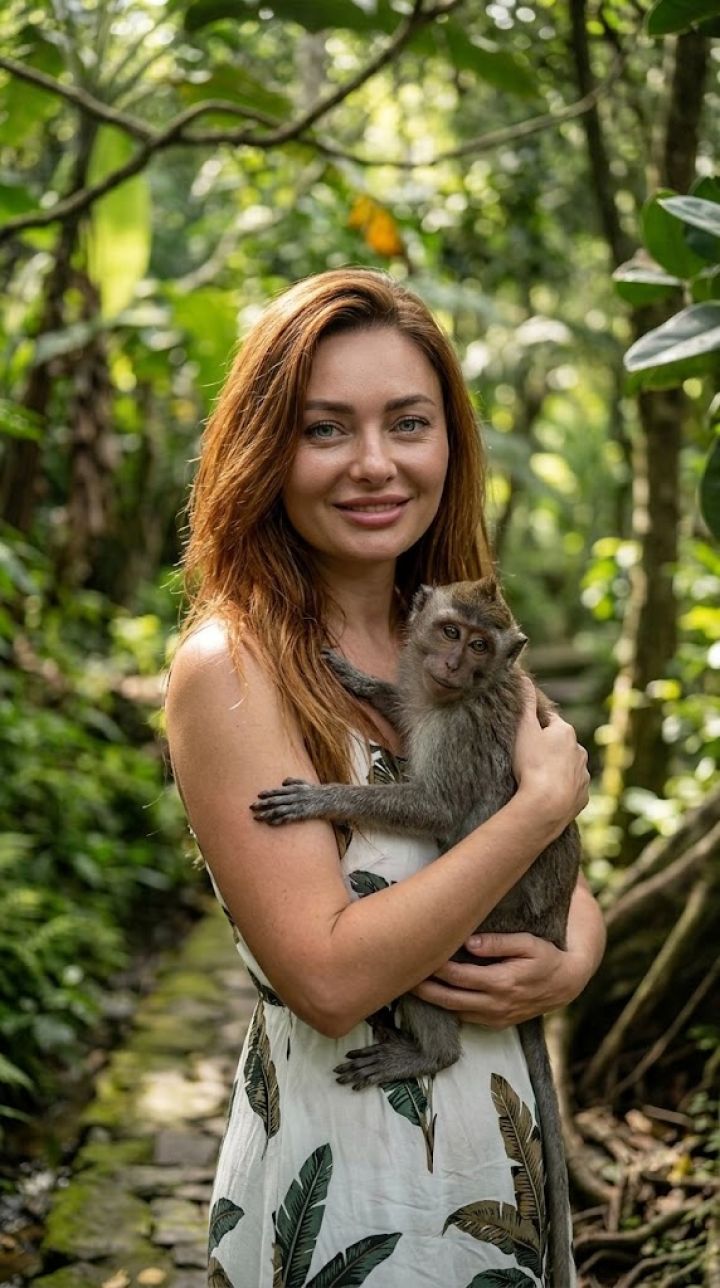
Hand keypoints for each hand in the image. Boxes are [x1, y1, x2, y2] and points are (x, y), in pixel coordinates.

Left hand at [411, 931, 592, 1028]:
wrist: (567, 983)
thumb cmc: (546, 956)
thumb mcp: (528, 943)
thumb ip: (498, 943)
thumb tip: (468, 942)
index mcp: (501, 982)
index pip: (458, 976)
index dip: (435, 966)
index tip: (417, 954)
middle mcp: (496, 1004)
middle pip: (449, 998)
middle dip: (423, 988)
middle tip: (401, 974)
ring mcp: (496, 1017)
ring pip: (454, 1012)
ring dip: (431, 1000)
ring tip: (410, 985)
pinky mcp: (497, 1023)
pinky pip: (465, 1018)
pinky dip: (447, 1009)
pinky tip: (433, 997)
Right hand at [513, 677, 588, 832]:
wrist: (546, 805)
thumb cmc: (532, 765)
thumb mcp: (524, 729)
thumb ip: (525, 703)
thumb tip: (524, 677)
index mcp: (566, 731)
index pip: (551, 721)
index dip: (536, 727)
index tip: (525, 735)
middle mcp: (580, 750)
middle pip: (562, 745)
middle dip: (548, 749)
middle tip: (527, 759)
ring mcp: (583, 774)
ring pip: (569, 767)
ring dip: (556, 769)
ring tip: (537, 779)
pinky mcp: (583, 796)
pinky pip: (572, 788)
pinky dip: (562, 789)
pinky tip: (548, 794)